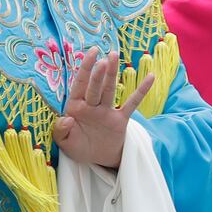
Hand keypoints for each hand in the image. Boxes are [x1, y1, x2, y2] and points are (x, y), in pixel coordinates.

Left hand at [51, 47, 154, 170]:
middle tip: (104, 59)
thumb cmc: (78, 147)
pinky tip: (150, 77)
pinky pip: (132, 103)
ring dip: (112, 74)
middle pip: (95, 86)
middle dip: (98, 73)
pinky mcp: (120, 119)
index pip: (80, 84)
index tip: (92, 52)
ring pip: (109, 90)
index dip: (85, 68)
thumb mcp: (64, 142)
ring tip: (115, 57)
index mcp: (76, 106)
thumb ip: (60, 131)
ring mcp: (106, 110)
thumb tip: (67, 118)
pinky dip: (141, 91)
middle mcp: (91, 105)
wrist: (98, 159)